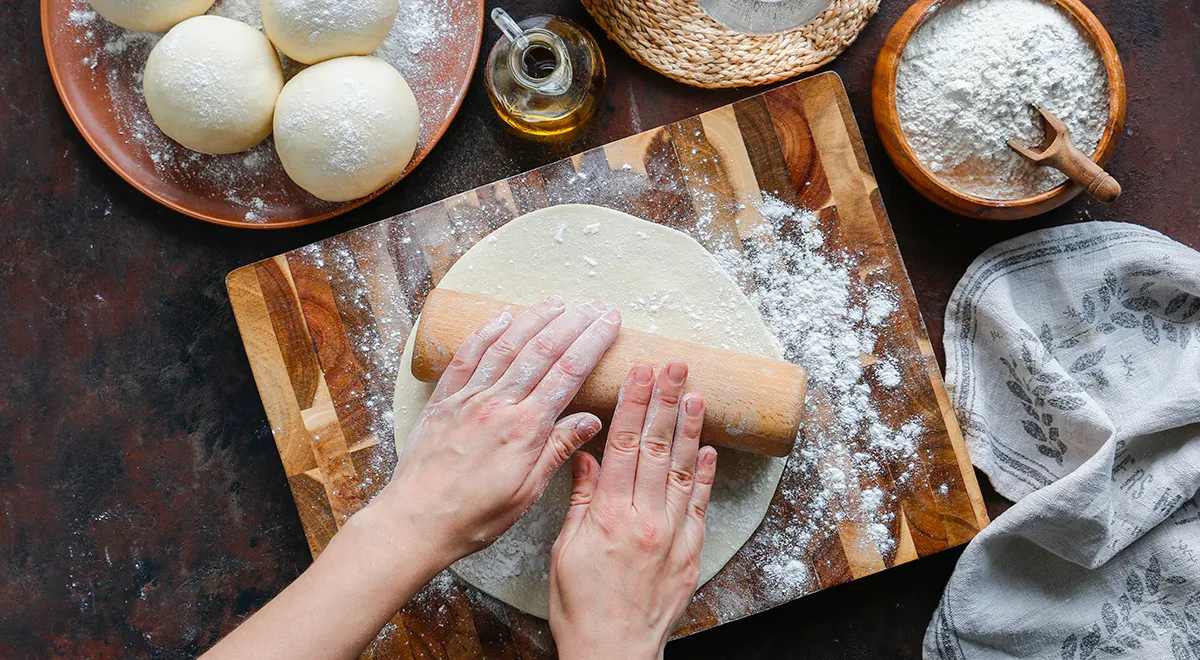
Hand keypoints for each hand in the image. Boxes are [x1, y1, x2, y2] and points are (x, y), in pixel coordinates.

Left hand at [373, 295, 621, 562]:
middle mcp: (497, 404)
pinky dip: (485, 333)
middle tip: (594, 305)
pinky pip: (467, 357)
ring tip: (557, 302)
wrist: (415, 521)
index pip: (568, 373)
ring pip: (506, 346)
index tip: (609, 322)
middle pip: (542, 351)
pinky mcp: (443, 401)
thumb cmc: (473, 516)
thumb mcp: (527, 493)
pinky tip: (502, 317)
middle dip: (572, 323)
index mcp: (524, 429)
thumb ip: (557, 450)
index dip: (592, 342)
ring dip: (534, 319)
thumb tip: (591, 420)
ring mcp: (468, 399)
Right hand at [549, 361, 716, 659]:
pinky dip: (706, 476)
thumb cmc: (580, 607)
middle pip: (657, 449)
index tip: (640, 373)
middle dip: (666, 403)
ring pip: (684, 471)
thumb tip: (586, 456)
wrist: (613, 653)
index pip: (624, 446)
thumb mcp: (565, 551)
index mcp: (609, 516)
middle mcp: (646, 519)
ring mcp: (673, 535)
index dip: (634, 405)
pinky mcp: (690, 553)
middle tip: (676, 367)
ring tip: (696, 394)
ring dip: (690, 429)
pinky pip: (701, 506)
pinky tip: (710, 450)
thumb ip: (580, 500)